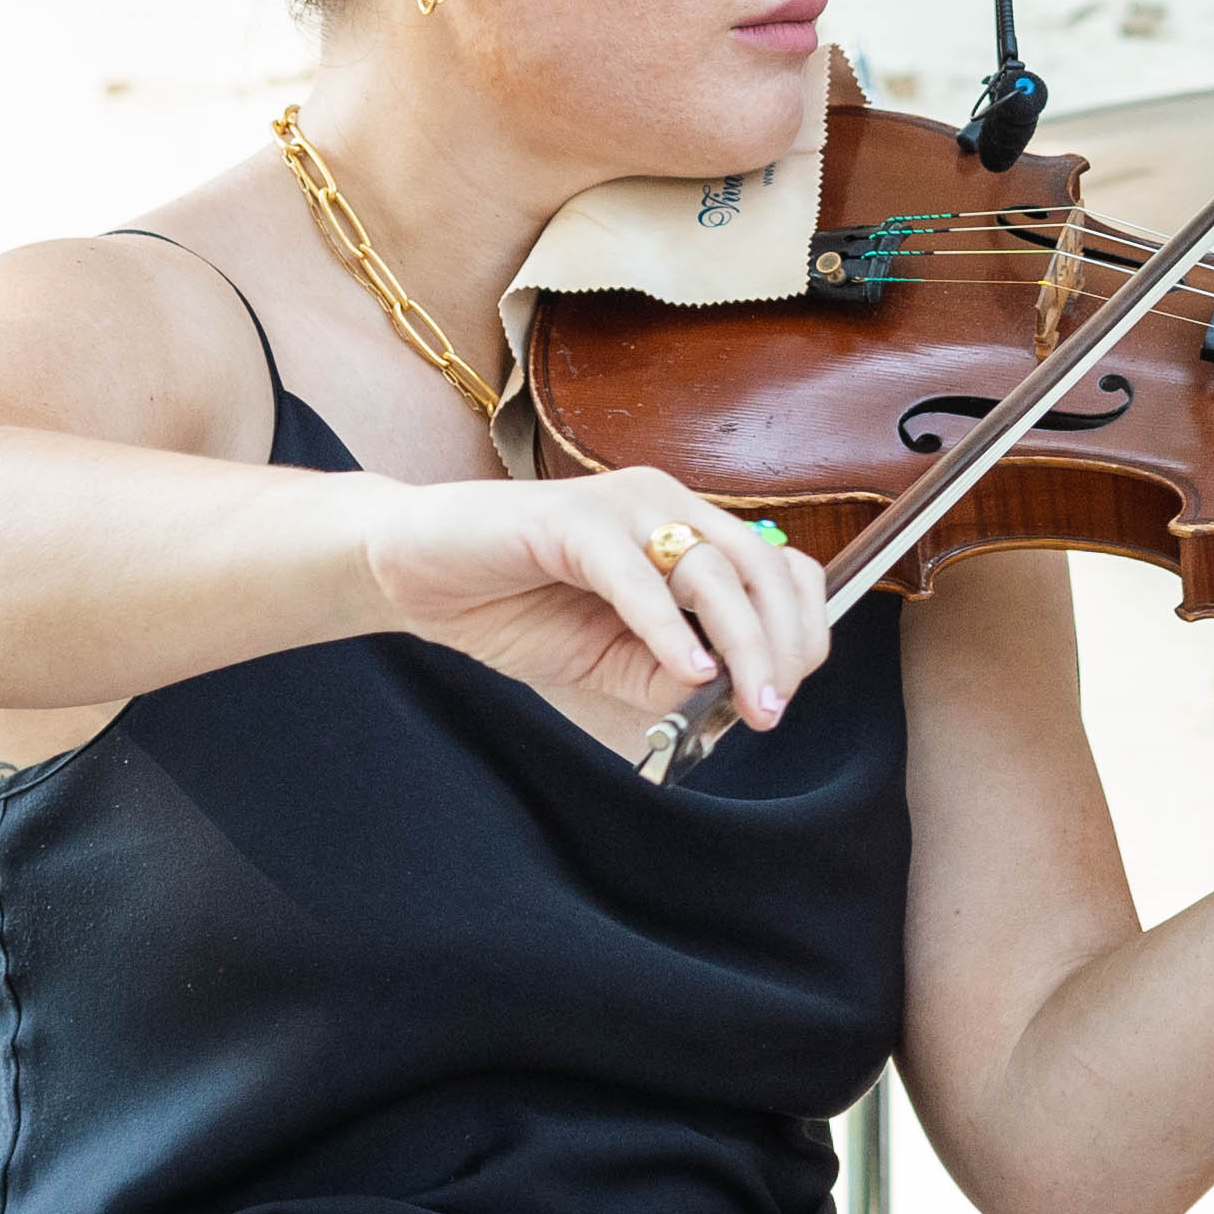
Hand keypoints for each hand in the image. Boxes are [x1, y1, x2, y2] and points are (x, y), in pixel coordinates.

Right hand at [364, 466, 838, 744]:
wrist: (414, 572)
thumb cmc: (514, 604)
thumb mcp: (610, 658)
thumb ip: (668, 673)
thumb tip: (731, 694)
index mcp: (684, 529)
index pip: (777, 568)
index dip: (799, 628)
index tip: (785, 692)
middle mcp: (664, 505)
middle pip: (759, 569)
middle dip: (781, 645)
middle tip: (773, 708)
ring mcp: (620, 506)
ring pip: (711, 570)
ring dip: (742, 643)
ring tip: (748, 701)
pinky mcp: (570, 521)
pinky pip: (635, 576)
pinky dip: (668, 628)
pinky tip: (687, 671)